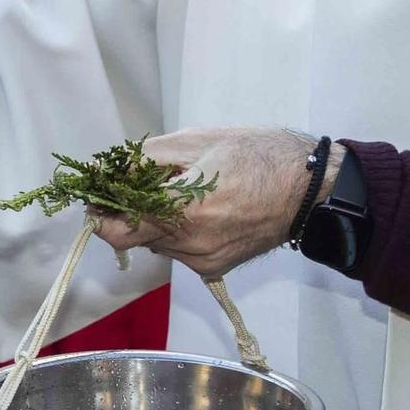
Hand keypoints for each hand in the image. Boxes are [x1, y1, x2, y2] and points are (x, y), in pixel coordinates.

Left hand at [94, 129, 340, 277]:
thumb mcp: (193, 142)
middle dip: (129, 211)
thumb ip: (141, 159)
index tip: (99, 194)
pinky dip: (178, 231)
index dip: (100, 211)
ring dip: (156, 220)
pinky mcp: (216, 267)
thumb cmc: (255, 155)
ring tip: (183, 191)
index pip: (115, 228)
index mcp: (182, 210)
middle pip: (133, 236)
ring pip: (156, 243)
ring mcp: (203, 260)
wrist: (310, 189)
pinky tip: (201, 208)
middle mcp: (190, 244)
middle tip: (143, 183)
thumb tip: (103, 171)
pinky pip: (180, 251)